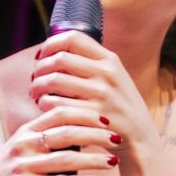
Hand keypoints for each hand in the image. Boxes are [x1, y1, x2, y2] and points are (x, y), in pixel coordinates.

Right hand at [0, 96, 114, 175]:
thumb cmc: (8, 175)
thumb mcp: (21, 150)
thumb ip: (43, 138)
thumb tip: (77, 130)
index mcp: (25, 132)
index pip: (59, 113)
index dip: (85, 114)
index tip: (105, 120)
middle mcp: (23, 145)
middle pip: (66, 133)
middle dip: (96, 135)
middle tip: (116, 139)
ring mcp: (22, 166)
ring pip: (65, 159)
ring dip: (93, 160)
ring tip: (112, 161)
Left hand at [28, 29, 157, 157]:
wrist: (140, 137)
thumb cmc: (119, 106)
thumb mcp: (114, 78)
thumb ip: (90, 63)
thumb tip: (53, 52)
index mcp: (110, 59)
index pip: (73, 38)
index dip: (51, 44)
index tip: (42, 56)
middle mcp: (107, 73)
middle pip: (59, 59)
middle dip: (40, 68)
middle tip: (34, 78)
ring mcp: (101, 94)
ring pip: (54, 80)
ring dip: (37, 86)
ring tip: (35, 93)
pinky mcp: (93, 115)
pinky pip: (56, 104)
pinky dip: (44, 103)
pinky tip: (44, 107)